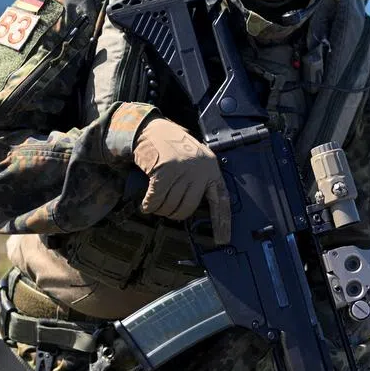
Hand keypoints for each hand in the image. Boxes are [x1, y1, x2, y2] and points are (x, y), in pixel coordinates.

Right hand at [133, 118, 231, 241]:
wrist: (152, 130)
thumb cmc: (172, 148)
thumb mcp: (194, 161)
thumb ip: (199, 181)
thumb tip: (194, 210)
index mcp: (211, 169)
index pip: (221, 200)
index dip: (222, 222)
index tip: (222, 240)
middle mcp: (200, 170)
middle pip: (188, 208)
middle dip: (174, 213)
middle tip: (165, 209)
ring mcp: (183, 170)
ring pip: (170, 205)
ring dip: (159, 208)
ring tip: (155, 200)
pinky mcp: (165, 171)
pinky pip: (156, 200)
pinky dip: (149, 204)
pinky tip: (146, 202)